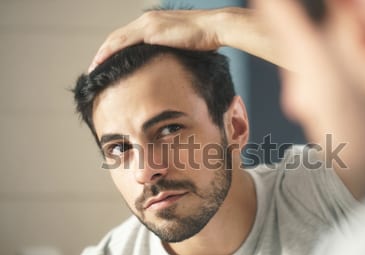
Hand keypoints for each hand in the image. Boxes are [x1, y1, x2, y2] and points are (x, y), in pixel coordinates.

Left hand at [89, 9, 222, 71]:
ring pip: (116, 39)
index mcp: (153, 23)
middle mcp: (147, 20)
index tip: (107, 63)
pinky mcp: (151, 31)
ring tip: (93, 68)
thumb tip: (168, 67)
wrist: (214, 28)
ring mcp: (147, 24)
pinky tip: (102, 62)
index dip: (114, 50)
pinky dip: (110, 52)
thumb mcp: (183, 47)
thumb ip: (171, 53)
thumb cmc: (205, 39)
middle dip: (103, 52)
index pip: (127, 37)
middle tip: (94, 67)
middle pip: (117, 37)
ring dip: (102, 53)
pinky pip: (124, 42)